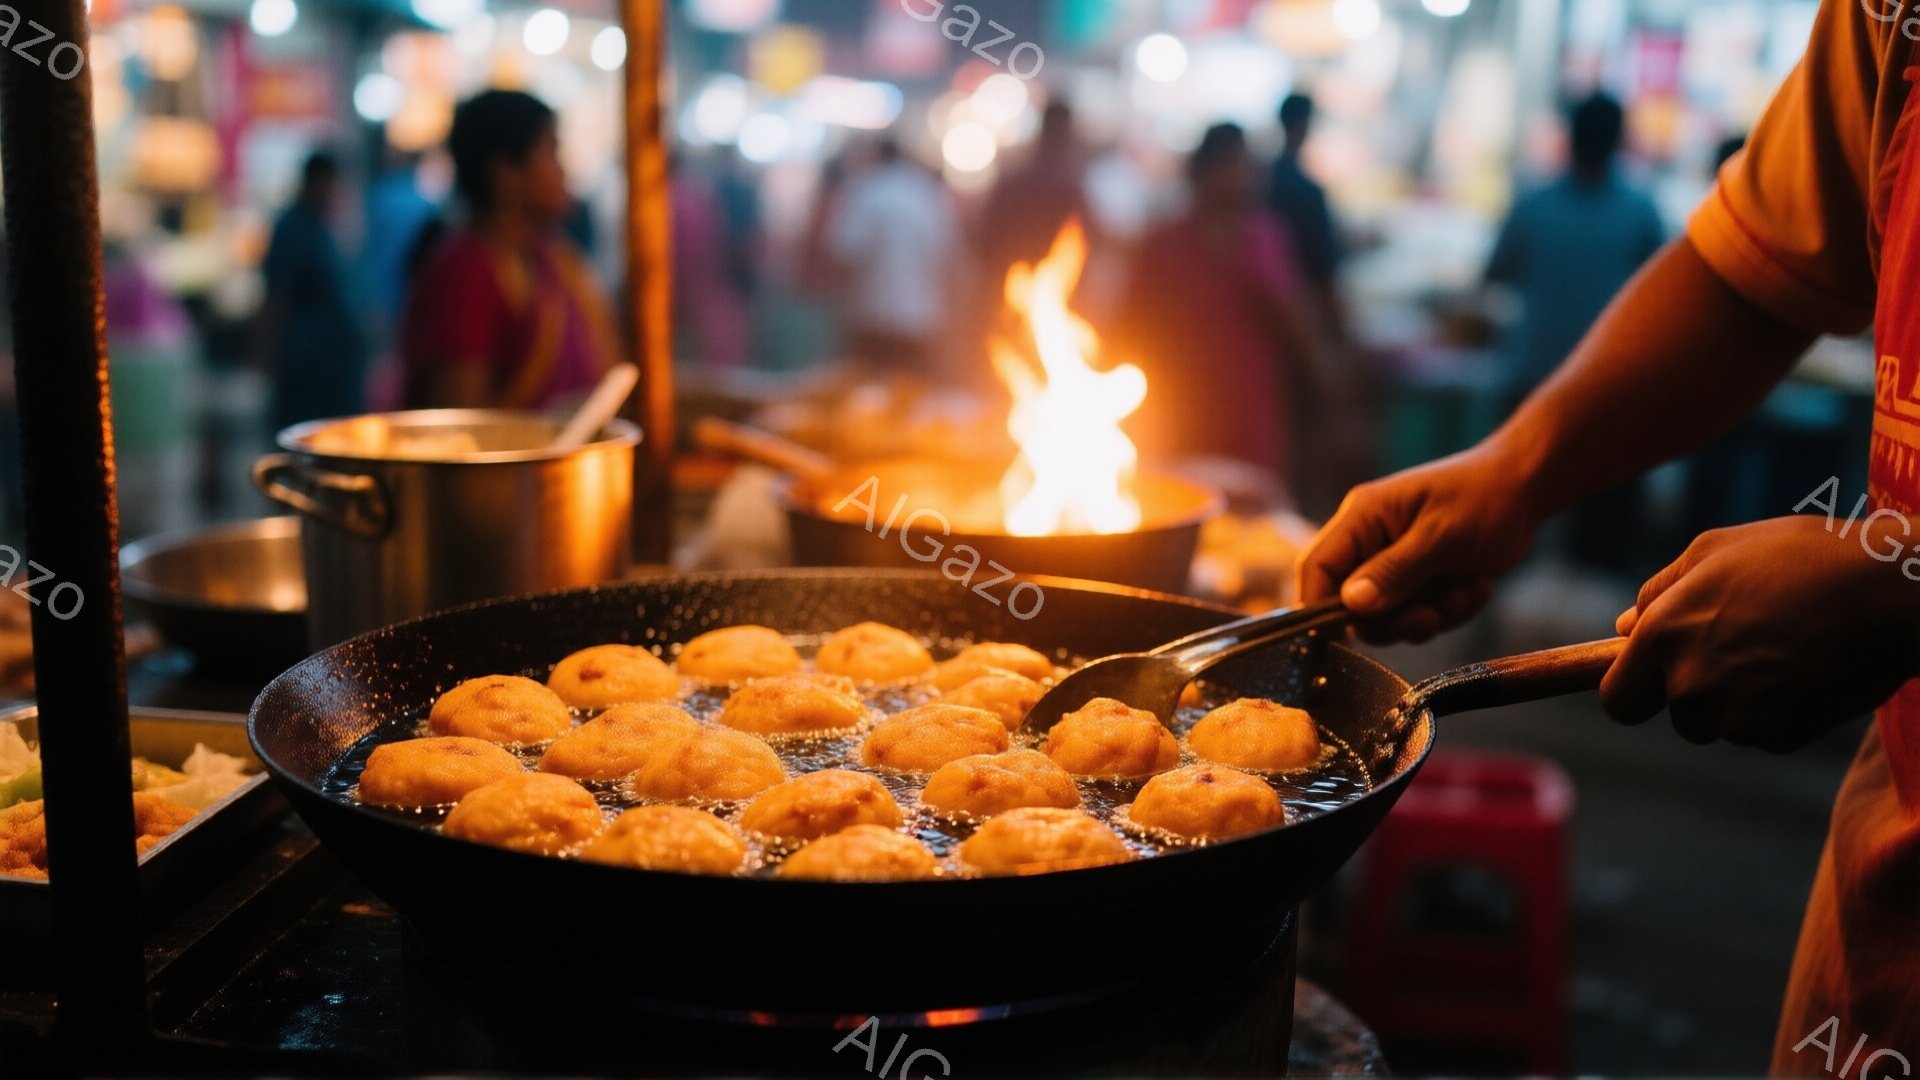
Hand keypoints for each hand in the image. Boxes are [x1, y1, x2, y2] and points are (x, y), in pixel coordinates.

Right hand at [1296, 444, 1547, 642]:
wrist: (1527, 489)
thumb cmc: (1483, 497)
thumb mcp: (1440, 535)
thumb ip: (1394, 570)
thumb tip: (1351, 605)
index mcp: (1363, 519)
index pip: (1317, 568)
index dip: (1321, 607)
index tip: (1348, 632)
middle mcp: (1371, 543)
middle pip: (1352, 606)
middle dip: (1395, 619)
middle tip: (1431, 616)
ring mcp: (1395, 564)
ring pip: (1390, 618)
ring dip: (1430, 616)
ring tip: (1463, 591)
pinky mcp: (1421, 581)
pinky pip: (1420, 616)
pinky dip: (1450, 611)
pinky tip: (1475, 585)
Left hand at [1603, 515, 1919, 750]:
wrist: (1892, 592)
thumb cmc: (1802, 557)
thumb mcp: (1716, 550)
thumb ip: (1660, 592)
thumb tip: (1623, 628)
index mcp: (1664, 635)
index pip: (1618, 700)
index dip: (1634, 690)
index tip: (1653, 680)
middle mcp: (1691, 684)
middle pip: (1677, 717)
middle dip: (1696, 693)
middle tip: (1741, 649)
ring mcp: (1737, 717)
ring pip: (1722, 727)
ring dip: (1740, 702)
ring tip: (1782, 649)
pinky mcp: (1782, 737)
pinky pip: (1764, 735)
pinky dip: (1779, 712)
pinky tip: (1808, 670)